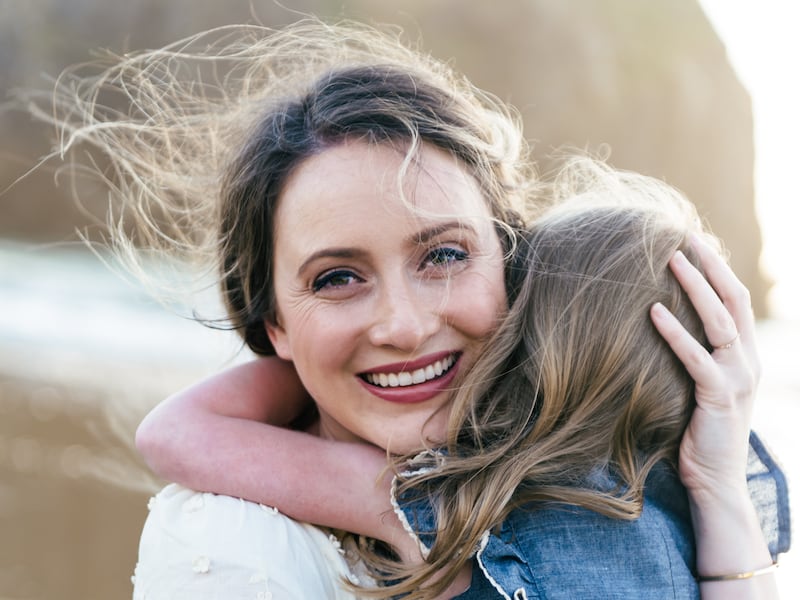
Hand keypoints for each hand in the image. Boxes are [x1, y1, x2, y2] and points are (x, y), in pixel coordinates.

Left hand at [650, 235, 759, 502]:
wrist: (716, 481)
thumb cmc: (699, 431)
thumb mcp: (700, 386)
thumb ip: (693, 356)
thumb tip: (657, 322)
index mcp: (745, 355)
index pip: (735, 300)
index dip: (718, 268)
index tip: (694, 240)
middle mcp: (748, 361)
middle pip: (733, 299)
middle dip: (711, 264)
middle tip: (685, 233)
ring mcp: (738, 378)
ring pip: (720, 321)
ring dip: (695, 286)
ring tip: (670, 259)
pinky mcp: (719, 397)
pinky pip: (697, 358)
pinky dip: (675, 333)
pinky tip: (653, 312)